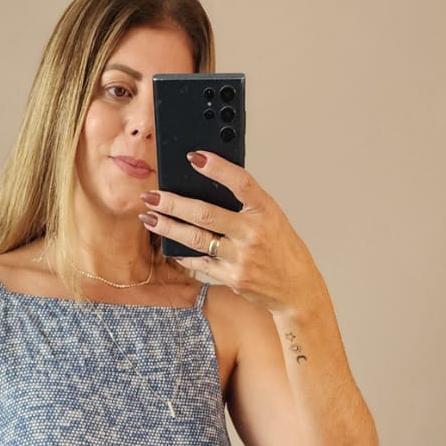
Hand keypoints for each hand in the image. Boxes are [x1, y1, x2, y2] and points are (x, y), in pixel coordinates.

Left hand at [138, 150, 324, 315]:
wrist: (296, 289)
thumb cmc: (282, 249)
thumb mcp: (272, 218)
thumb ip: (246, 205)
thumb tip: (209, 186)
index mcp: (266, 211)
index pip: (241, 182)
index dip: (218, 168)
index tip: (194, 157)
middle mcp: (253, 233)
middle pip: (206, 214)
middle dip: (174, 204)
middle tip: (152, 196)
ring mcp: (241, 257)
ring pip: (197, 239)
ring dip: (168, 228)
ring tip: (149, 219)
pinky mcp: (232, 278)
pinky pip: (201, 263)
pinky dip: (184, 255)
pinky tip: (169, 247)